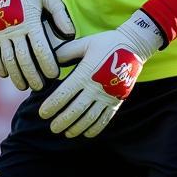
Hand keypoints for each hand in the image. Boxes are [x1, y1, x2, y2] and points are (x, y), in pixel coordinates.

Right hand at [0, 0, 74, 91]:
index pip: (39, 48)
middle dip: (32, 75)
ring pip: (7, 59)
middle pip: (23, 59)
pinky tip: (7, 75)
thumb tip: (70, 35)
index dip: (47, 64)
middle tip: (40, 88)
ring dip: (15, 75)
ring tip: (23, 86)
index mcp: (29, 19)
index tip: (53, 76)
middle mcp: (13, 27)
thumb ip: (61, 15)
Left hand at [38, 11, 163, 137]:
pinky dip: (95, 128)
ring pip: (90, 118)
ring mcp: (107, 96)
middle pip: (75, 110)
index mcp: (85, 73)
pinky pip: (105, 119)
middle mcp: (95, 88)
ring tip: (66, 133)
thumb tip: (48, 61)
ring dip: (77, 128)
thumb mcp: (84, 43)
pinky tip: (86, 133)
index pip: (64, 94)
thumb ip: (65, 52)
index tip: (42, 114)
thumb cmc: (106, 43)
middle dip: (62, 121)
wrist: (134, 47)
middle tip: (52, 128)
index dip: (52, 105)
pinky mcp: (117, 101)